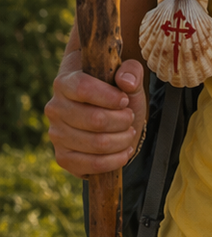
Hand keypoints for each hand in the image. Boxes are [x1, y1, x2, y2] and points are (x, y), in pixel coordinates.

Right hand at [46, 50, 147, 178]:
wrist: (105, 114)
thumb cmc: (115, 92)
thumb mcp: (128, 75)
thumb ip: (131, 71)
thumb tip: (126, 82)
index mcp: (65, 83)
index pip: (83, 88)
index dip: (110, 97)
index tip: (124, 100)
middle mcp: (55, 109)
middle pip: (95, 120)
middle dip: (123, 120)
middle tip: (130, 116)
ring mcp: (56, 135)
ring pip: (97, 144)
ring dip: (123, 140)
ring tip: (128, 132)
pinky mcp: (63, 157)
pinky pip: (92, 165)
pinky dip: (115, 160)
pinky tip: (124, 150)